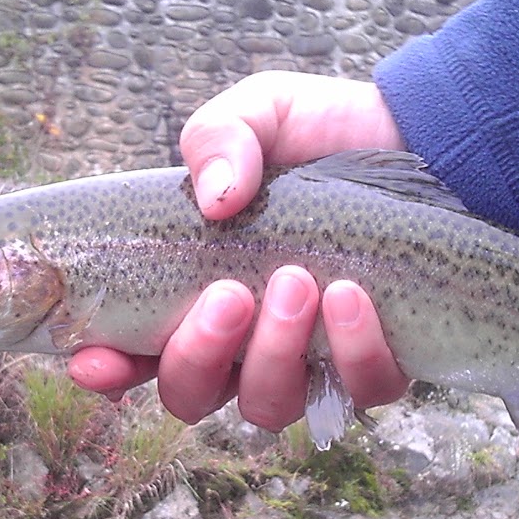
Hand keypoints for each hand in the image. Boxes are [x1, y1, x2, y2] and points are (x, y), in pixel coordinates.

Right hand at [68, 72, 411, 430]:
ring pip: (268, 406)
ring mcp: (308, 363)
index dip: (106, 369)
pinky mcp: (378, 365)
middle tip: (229, 296)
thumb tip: (215, 199)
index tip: (94, 356)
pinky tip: (352, 295)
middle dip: (198, 355)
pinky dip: (353, 351)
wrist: (424, 137)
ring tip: (297, 283)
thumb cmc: (323, 135)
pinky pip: (359, 391)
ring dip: (273, 354)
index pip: (131, 355)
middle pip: (192, 396)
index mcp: (193, 292)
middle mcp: (243, 343)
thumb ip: (219, 137)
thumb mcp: (260, 112)